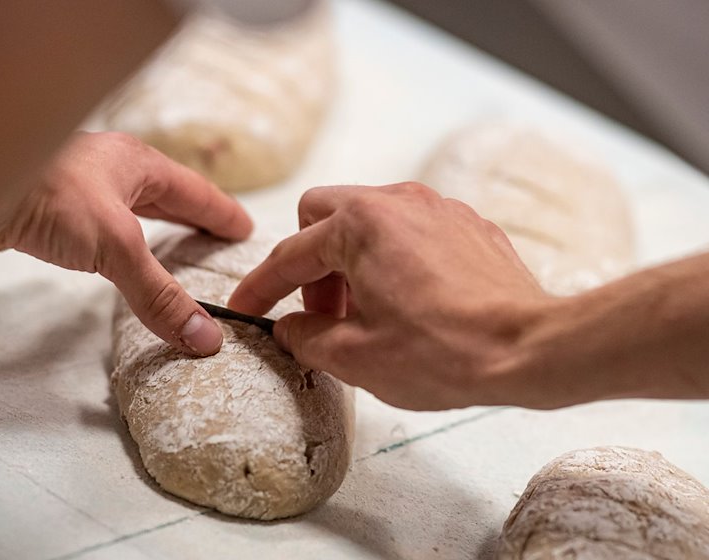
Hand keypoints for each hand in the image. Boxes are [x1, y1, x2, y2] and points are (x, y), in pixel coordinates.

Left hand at [0, 131, 252, 355]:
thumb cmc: (45, 195)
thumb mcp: (116, 245)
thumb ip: (159, 294)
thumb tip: (204, 339)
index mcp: (136, 163)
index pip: (194, 192)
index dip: (221, 214)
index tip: (245, 229)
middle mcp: (109, 169)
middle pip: (163, 195)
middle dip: (191, 217)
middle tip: (217, 238)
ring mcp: (76, 187)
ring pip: (128, 209)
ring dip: (153, 228)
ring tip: (172, 249)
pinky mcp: (46, 209)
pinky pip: (98, 226)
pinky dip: (118, 242)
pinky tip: (112, 256)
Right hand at [228, 183, 552, 409]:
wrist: (531, 348)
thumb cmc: (445, 352)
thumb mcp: (355, 357)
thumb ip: (306, 336)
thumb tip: (291, 327)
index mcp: (359, 225)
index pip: (290, 255)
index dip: (261, 287)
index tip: (246, 307)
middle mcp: (397, 202)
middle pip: (323, 215)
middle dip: (310, 263)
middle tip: (321, 313)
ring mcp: (438, 208)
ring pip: (368, 220)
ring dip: (350, 262)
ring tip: (366, 315)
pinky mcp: (468, 225)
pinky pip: (409, 231)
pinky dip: (391, 260)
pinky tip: (407, 304)